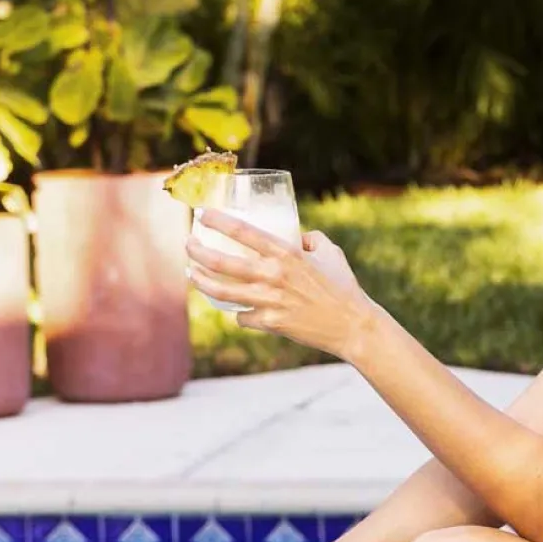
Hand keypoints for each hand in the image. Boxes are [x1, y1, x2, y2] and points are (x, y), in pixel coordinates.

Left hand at [186, 211, 374, 358]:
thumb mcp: (330, 253)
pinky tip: (237, 310)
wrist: (353, 326)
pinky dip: (240, 314)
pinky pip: (243, 317)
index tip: (202, 215)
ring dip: (201, 281)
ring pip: (221, 291)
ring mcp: (269, 301)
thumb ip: (311, 239)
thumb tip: (297, 235)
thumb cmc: (343, 287)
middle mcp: (273, 275)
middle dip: (197, 251)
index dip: (217, 221)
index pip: (241, 231)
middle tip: (189, 245)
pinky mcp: (271, 324)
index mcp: (286, 253)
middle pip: (221, 262)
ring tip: (193, 274)